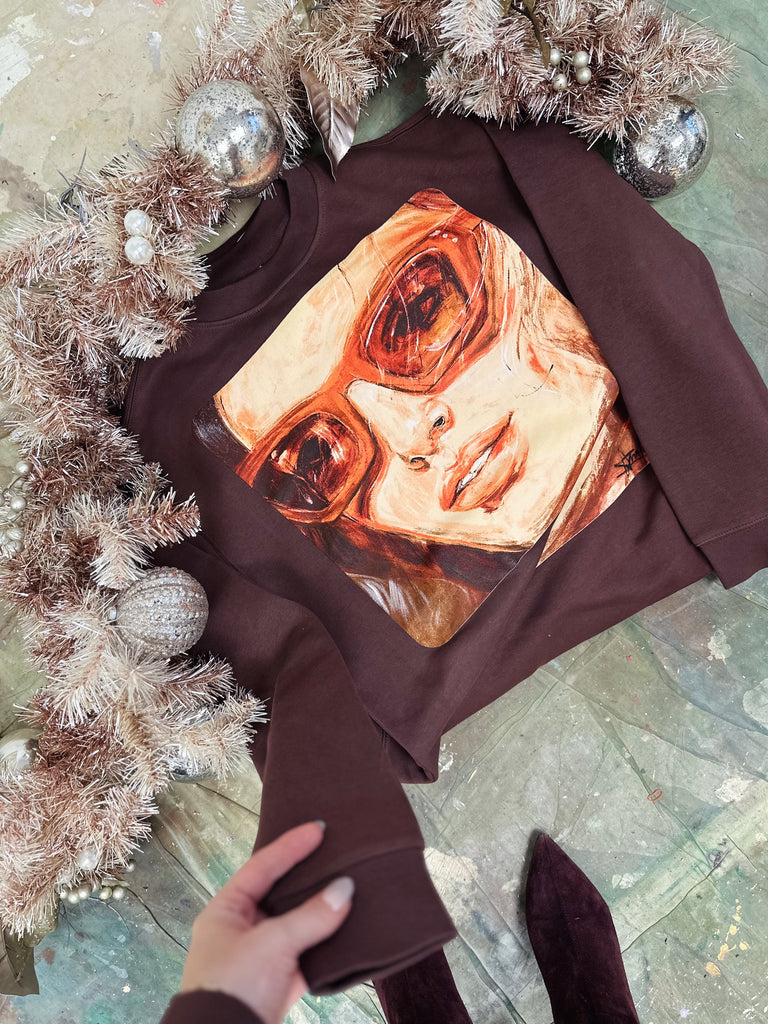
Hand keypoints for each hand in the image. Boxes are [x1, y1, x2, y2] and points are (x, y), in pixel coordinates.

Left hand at [180, 821, 353, 1023]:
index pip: (262, 867)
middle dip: (308, 877)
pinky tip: (348, 931)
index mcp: (226, 911)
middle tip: (334, 852)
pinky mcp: (278, 983)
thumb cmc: (233, 987)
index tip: (318, 829)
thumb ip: (310, 917)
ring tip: (347, 886)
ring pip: (296, 925)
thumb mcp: (272, 944)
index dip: (291, 846)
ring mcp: (261, 957)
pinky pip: (307, 956)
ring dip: (320, 911)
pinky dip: (326, 945)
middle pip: (280, 894)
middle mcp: (241, 930)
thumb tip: (345, 890)